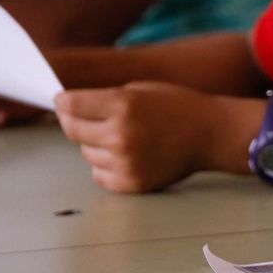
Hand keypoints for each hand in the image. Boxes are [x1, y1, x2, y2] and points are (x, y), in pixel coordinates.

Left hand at [54, 82, 242, 192]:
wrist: (210, 134)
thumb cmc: (177, 106)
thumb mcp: (139, 89)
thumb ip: (104, 98)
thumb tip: (67, 110)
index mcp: (122, 105)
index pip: (70, 106)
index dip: (62, 103)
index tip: (62, 102)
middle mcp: (120, 134)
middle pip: (72, 131)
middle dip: (76, 122)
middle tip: (92, 119)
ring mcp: (125, 162)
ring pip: (86, 153)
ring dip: (95, 144)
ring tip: (122, 137)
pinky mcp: (131, 183)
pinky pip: (99, 175)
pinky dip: (105, 166)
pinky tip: (126, 154)